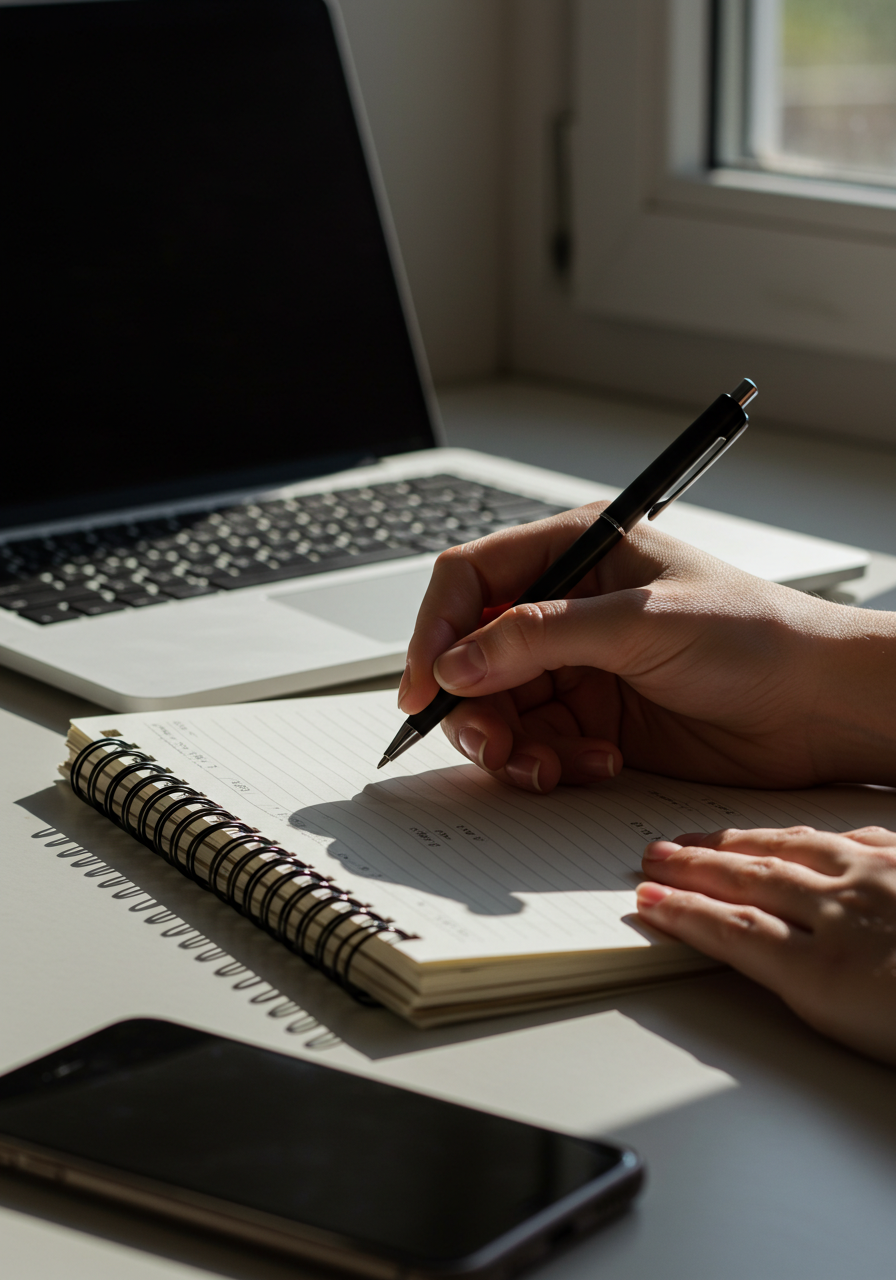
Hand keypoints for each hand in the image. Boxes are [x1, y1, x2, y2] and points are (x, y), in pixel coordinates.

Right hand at [399, 507, 895, 791]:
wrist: (820, 707)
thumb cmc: (754, 636)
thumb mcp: (639, 624)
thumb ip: (539, 638)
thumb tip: (456, 663)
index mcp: (577, 553)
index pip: (472, 580)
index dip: (437, 629)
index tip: (425, 686)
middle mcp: (568, 608)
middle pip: (474, 653)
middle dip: (473, 704)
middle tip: (491, 744)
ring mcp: (580, 667)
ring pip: (499, 708)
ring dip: (511, 745)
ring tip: (546, 766)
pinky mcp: (595, 720)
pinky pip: (538, 745)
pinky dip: (549, 764)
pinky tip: (593, 764)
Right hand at [636, 825, 895, 1064]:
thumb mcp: (858, 1035)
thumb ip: (803, 987)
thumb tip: (750, 945)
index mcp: (829, 972)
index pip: (733, 930)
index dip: (684, 912)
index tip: (652, 901)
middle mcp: (848, 910)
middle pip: (751, 880)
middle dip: (694, 867)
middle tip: (658, 859)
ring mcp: (881, 875)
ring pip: (790, 845)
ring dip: (736, 842)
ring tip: (701, 840)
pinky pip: (847, 834)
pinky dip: (806, 835)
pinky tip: (790, 836)